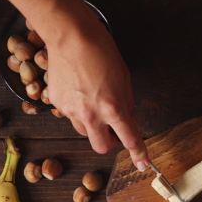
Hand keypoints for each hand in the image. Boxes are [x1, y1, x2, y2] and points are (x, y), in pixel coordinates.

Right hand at [44, 6, 148, 169]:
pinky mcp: (57, 104)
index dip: (138, 153)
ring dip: (92, 125)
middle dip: (109, 141)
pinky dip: (76, 109)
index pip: (129, 139)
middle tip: (112, 129)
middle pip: (101, 147)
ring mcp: (71, 111)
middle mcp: (91, 114)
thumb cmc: (101, 52)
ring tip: (92, 101)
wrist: (70, 37)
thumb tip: (127, 120)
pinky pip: (70, 115)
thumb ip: (126, 104)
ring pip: (84, 131)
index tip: (143, 163)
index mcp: (112, 108)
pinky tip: (78, 90)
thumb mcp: (124, 79)